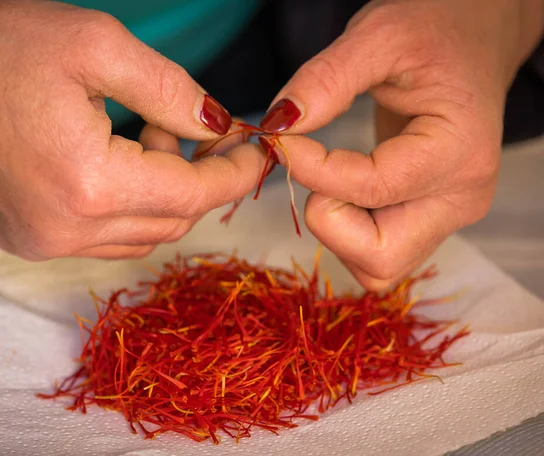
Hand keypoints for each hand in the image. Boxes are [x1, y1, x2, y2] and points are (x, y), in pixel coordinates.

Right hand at [0, 0, 263, 259]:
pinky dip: (134, 207)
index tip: (257, 152)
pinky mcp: (30, 240)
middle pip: (173, 220)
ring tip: (150, 135)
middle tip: (206, 131)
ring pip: (145, 234)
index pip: (191, 196)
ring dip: (167, 192)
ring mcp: (44, 242)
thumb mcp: (97, 46)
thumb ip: (172, 90)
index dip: (233, 174)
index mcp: (87, 184)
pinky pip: (110, 239)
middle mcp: (66, 230)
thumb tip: (219, 124)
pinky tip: (121, 164)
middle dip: (203, 178)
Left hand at [259, 0, 543, 289]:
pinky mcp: (428, 219)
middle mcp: (459, 199)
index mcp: (458, 152)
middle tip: (314, 168)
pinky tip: (342, 186)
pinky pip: (377, 254)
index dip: (312, 171)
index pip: (371, 189)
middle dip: (329, 220)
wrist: (473, 42)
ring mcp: (446, 215)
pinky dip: (347, 232)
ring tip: (330, 174)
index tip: (281, 140)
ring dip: (336, 231)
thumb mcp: (380, 35)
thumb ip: (327, 79)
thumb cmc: (437, 32)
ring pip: (376, 267)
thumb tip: (279, 125)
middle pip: (380, 257)